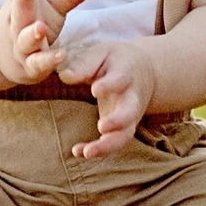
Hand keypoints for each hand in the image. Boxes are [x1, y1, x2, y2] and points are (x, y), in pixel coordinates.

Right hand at [0, 0, 91, 84]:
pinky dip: (48, 60)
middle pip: (19, 6)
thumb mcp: (50, 7)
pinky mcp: (28, 65)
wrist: (5, 57)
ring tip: (41, 27)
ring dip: (31, 33)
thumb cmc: (32, 23)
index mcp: (24, 0)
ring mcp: (20, 43)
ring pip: (24, 38)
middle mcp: (18, 20)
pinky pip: (37, 63)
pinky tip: (61, 55)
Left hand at [58, 42, 154, 157]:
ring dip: (108, 145)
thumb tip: (64, 76)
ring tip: (87, 152)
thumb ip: (84, 64)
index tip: (95, 90)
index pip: (120, 79)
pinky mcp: (123, 129)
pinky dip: (99, 150)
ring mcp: (129, 116)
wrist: (142, 71)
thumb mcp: (101, 53)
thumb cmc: (114, 61)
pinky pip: (114, 143)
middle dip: (118, 121)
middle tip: (102, 127)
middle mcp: (131, 97)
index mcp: (125, 73)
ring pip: (125, 135)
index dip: (109, 85)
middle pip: (130, 112)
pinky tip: (78, 152)